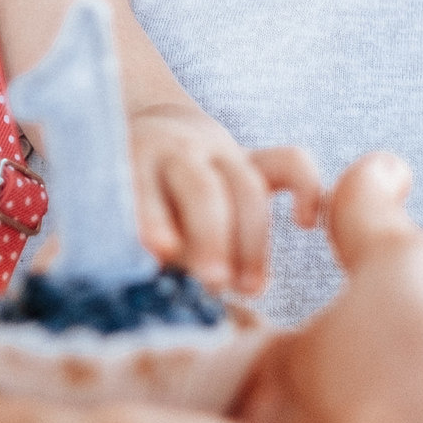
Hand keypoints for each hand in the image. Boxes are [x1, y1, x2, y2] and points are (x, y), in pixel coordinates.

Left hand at [127, 107, 315, 294]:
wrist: (158, 133)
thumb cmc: (129, 192)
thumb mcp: (116, 209)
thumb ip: (132, 236)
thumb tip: (156, 269)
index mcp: (135, 158)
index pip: (143, 186)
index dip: (153, 216)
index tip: (161, 250)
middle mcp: (179, 149)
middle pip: (202, 188)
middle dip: (212, 237)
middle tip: (215, 282)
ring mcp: (221, 152)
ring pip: (247, 188)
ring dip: (253, 243)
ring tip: (250, 289)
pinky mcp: (255, 160)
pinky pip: (290, 163)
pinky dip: (306, 189)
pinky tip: (305, 224)